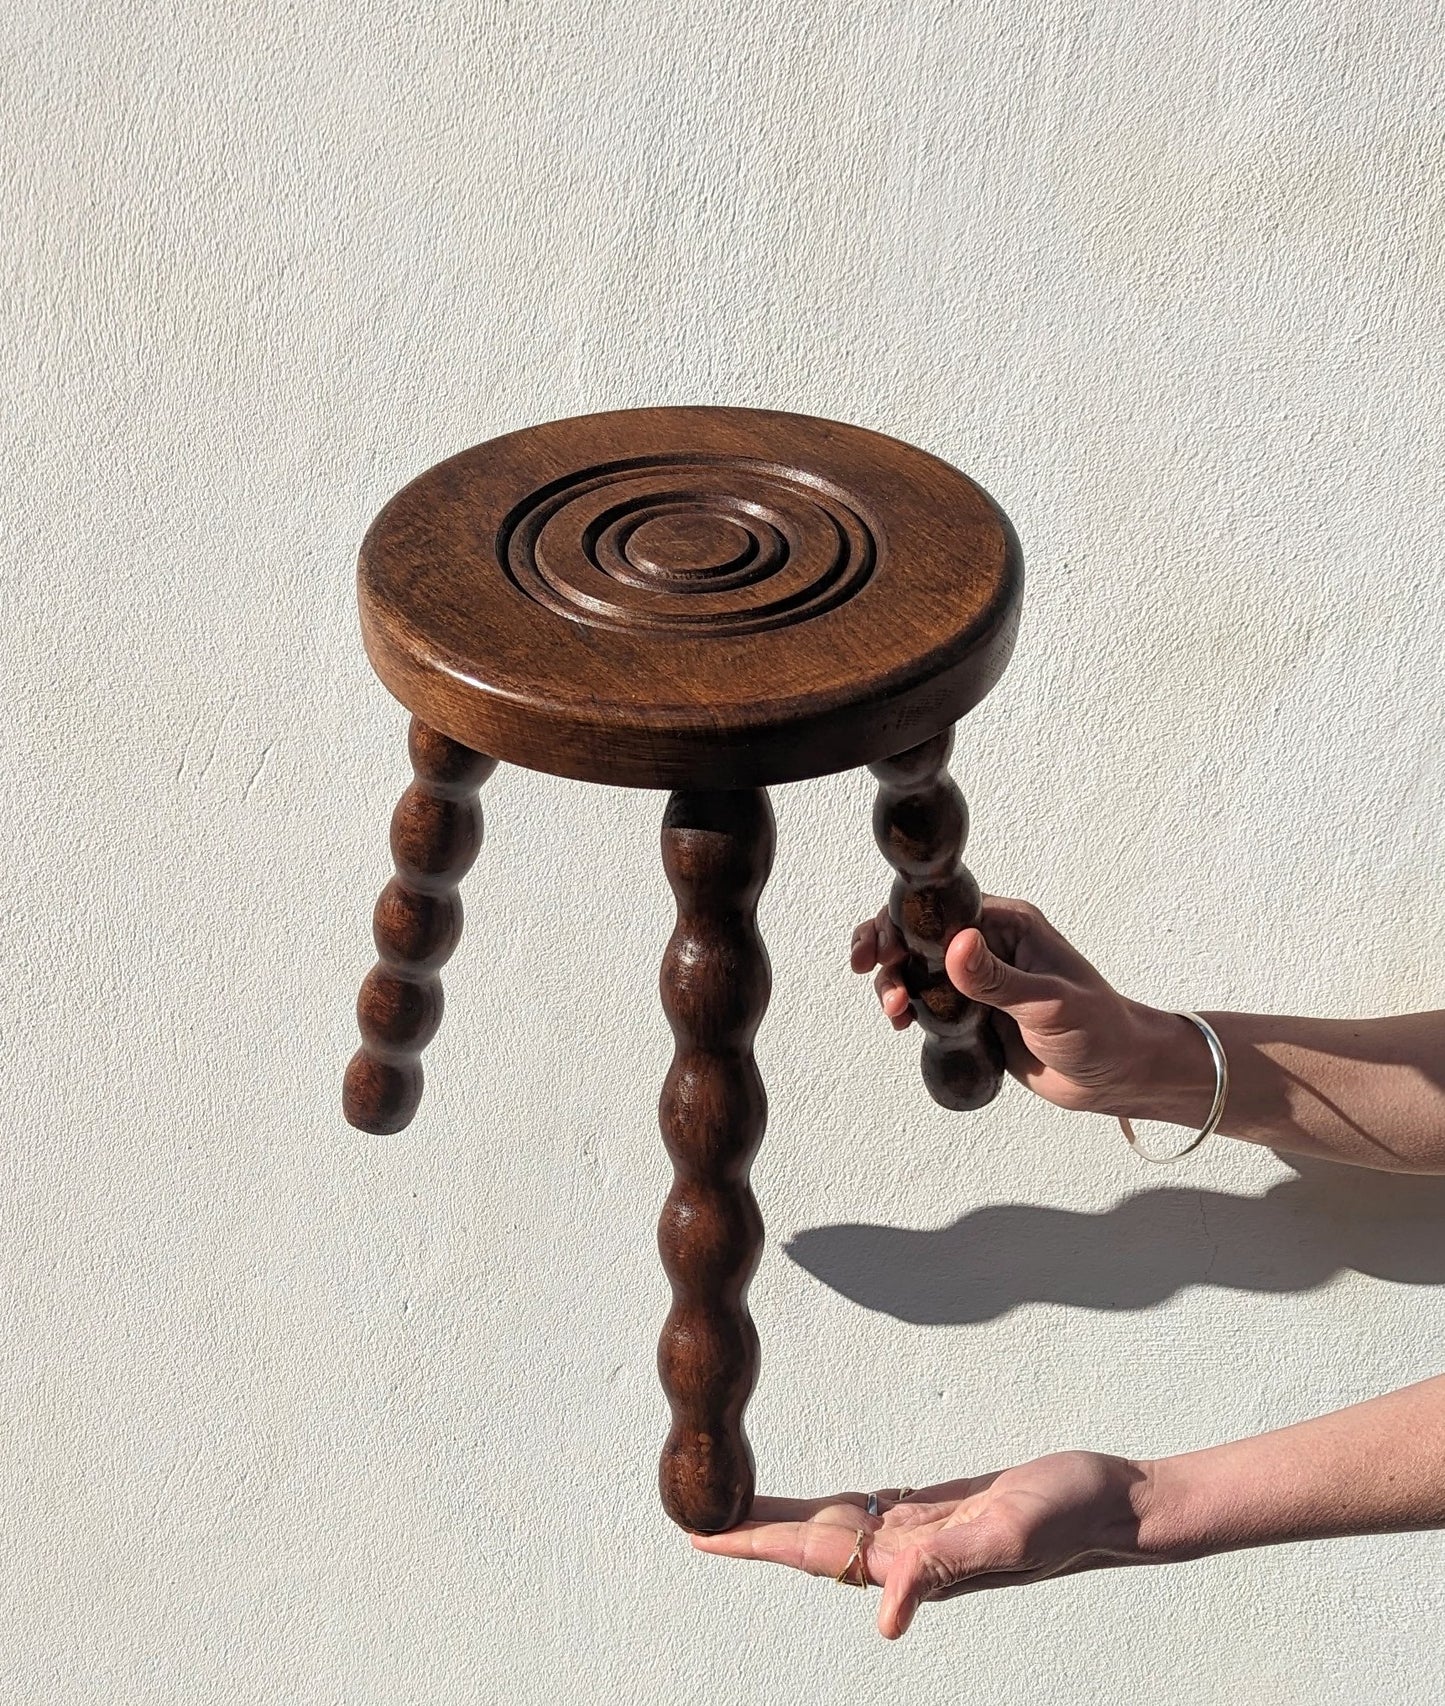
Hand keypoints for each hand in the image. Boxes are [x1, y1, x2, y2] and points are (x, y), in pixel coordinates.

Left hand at [691, 1452, 1153, 1637]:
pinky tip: (820, 1506)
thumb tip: (887, 1613)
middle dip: (753, 1533)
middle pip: (814, 1543)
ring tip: (738, 1508)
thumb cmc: (1066, 1518)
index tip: (702, 1535)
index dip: (757, 1542)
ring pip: (838, 1526)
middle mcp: (909, 1553)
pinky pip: (874, 1510)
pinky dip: (836, 1506)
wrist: (1112, 1504)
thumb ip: (945, 1569)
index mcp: (913, 1560)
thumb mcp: (1006, 1536)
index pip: (815, 1552)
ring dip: (786, 1519)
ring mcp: (925, 1533)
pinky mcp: (943, 1512)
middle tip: (694, 1518)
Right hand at [850, 896, 1212, 1122]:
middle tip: (873, 977)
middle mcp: (990, 945)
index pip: (942, 908)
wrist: (1116, 1078)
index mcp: (1009, 925)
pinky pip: (928, 1001)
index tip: (878, 949)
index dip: (901, 922)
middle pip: (919, 934)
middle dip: (888, 951)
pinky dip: (907, 1007)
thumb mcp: (1048, 1004)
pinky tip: (903, 1023)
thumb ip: (997, 979)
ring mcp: (980, 980)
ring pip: (917, 969)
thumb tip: (955, 945)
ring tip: (893, 1013)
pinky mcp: (975, 1013)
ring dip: (894, 984)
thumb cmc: (1099, 1031)